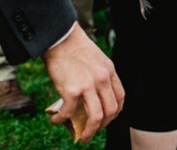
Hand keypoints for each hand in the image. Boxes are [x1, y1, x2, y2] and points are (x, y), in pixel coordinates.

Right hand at [41, 24, 123, 141]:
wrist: (60, 39)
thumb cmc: (75, 50)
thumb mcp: (97, 61)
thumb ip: (100, 77)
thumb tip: (95, 97)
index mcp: (110, 72)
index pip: (120, 98)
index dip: (115, 112)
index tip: (106, 119)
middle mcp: (103, 79)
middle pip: (110, 111)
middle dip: (102, 127)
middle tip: (92, 133)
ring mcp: (89, 85)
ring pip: (95, 117)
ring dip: (88, 132)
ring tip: (81, 137)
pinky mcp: (72, 90)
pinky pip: (69, 113)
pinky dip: (61, 120)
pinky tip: (56, 120)